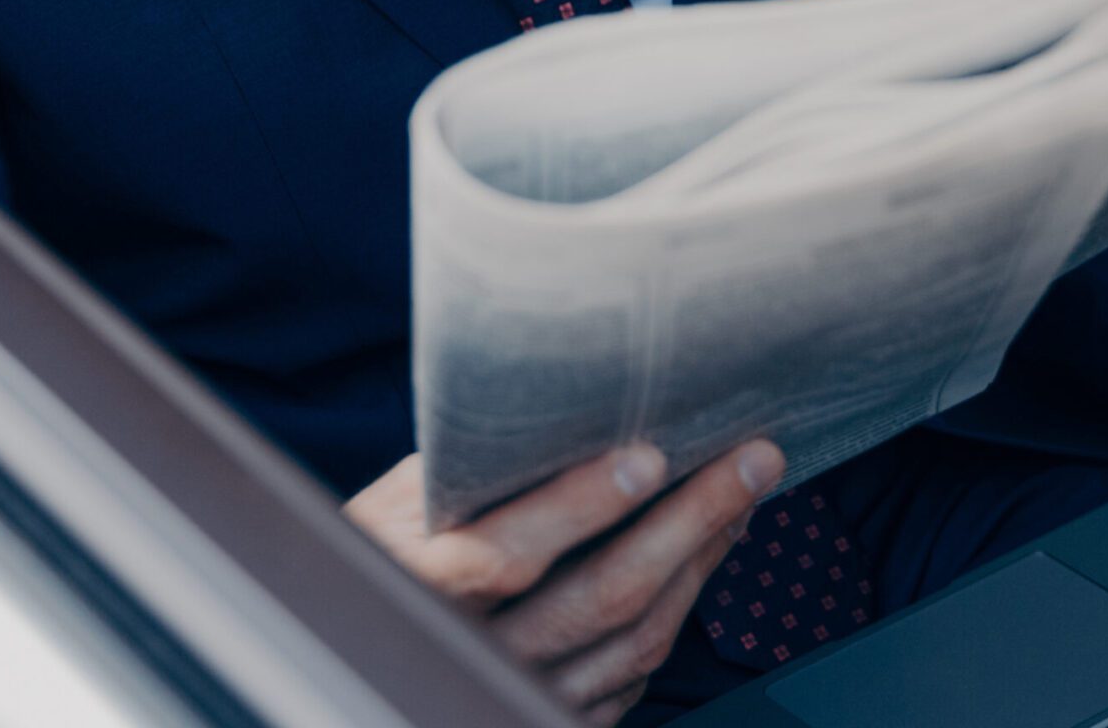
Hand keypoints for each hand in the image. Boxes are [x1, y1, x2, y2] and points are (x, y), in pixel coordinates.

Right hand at [346, 439, 782, 723]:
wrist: (353, 652)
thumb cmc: (379, 557)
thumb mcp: (387, 509)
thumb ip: (459, 472)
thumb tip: (552, 410)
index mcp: (419, 589)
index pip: (504, 555)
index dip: (577, 508)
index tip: (648, 456)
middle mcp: (472, 655)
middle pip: (601, 598)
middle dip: (691, 522)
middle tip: (753, 459)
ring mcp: (516, 697)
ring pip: (634, 642)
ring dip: (702, 564)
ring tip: (744, 496)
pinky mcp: (552, 721)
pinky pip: (631, 678)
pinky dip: (677, 612)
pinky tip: (703, 556)